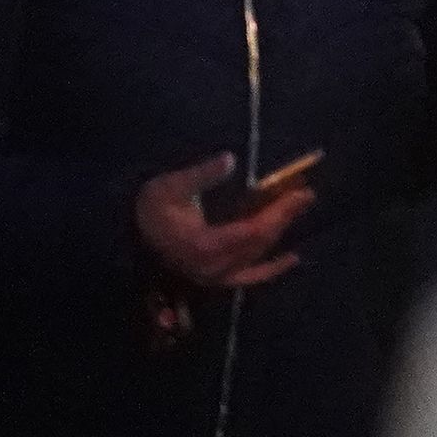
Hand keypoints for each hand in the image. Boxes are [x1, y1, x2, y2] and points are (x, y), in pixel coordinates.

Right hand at [135, 154, 311, 292]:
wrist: (130, 234)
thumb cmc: (151, 208)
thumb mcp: (171, 186)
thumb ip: (202, 174)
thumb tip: (230, 159)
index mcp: (203, 245)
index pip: (251, 230)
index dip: (278, 213)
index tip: (299, 193)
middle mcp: (212, 267)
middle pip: (258, 243)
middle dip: (284, 218)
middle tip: (306, 195)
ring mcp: (214, 276)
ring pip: (256, 256)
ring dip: (279, 235)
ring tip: (299, 210)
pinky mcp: (215, 277)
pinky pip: (248, 276)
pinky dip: (271, 269)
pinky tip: (292, 258)